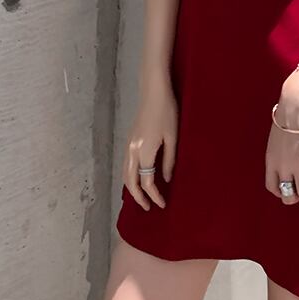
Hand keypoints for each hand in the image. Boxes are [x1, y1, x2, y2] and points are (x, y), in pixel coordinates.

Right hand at [122, 75, 177, 210]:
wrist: (154, 91)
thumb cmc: (167, 111)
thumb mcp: (173, 137)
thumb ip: (169, 160)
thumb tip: (166, 180)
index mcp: (145, 151)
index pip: (147, 182)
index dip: (154, 196)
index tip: (162, 204)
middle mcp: (132, 150)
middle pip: (130, 181)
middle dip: (138, 197)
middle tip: (148, 208)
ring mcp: (129, 144)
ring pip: (125, 173)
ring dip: (132, 188)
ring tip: (142, 198)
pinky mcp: (129, 139)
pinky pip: (126, 164)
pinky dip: (130, 176)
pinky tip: (138, 178)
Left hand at [264, 83, 298, 204]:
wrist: (296, 108)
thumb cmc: (285, 120)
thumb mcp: (274, 142)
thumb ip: (278, 158)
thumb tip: (285, 171)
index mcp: (270, 161)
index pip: (271, 187)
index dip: (279, 192)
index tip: (285, 189)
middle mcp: (283, 166)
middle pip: (288, 196)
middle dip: (294, 196)